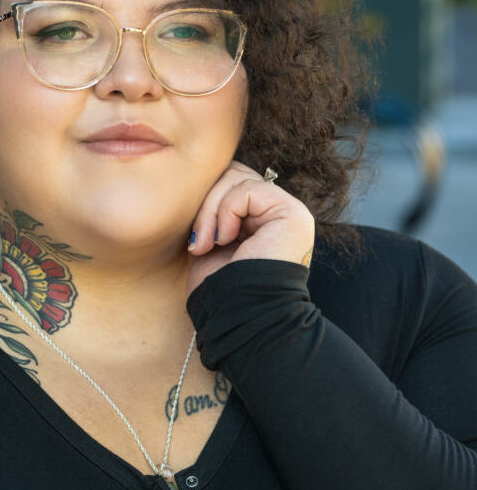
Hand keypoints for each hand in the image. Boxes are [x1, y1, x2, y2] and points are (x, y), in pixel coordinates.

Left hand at [186, 161, 314, 296]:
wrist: (238, 316)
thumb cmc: (219, 285)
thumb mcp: (210, 237)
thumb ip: (215, 206)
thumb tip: (200, 177)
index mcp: (261, 217)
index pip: (229, 180)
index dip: (205, 200)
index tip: (195, 237)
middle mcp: (278, 211)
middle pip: (233, 173)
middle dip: (206, 203)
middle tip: (198, 239)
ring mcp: (289, 211)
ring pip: (237, 179)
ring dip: (211, 211)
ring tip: (207, 243)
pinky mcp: (293, 214)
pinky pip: (247, 190)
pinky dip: (226, 212)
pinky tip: (226, 240)